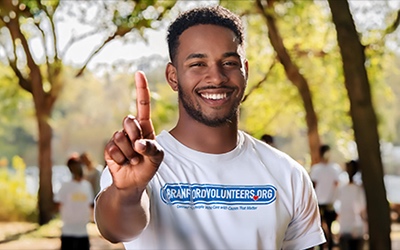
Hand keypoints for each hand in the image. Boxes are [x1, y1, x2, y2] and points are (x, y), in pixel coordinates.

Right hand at [104, 71, 163, 191]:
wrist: (133, 183)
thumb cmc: (148, 167)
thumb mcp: (157, 157)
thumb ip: (152, 148)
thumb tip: (137, 143)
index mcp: (145, 127)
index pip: (142, 105)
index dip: (141, 89)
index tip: (139, 73)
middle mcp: (131, 130)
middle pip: (129, 121)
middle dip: (136, 137)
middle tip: (139, 151)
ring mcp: (119, 138)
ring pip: (120, 137)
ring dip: (129, 153)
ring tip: (133, 160)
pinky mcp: (109, 149)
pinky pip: (113, 149)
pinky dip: (121, 160)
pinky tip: (123, 163)